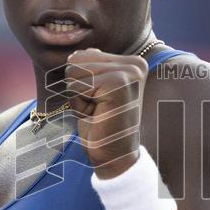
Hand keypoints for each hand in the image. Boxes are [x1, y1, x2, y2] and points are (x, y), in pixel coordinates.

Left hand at [65, 48, 148, 177]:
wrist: (113, 156)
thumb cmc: (100, 124)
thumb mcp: (93, 88)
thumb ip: (89, 66)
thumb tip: (75, 53)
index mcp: (132, 61)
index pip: (82, 55)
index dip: (80, 82)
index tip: (99, 101)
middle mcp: (135, 63)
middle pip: (77, 60)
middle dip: (77, 87)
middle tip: (97, 107)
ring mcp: (129, 72)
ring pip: (74, 70)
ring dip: (78, 96)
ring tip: (97, 110)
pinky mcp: (118, 83)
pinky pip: (76, 85)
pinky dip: (79, 103)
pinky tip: (97, 115)